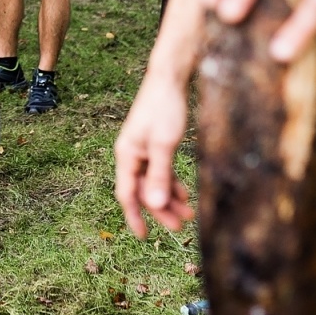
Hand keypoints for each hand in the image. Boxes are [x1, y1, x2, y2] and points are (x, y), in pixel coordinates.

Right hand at [114, 72, 194, 237]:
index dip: (134, 216)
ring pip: (154, 182)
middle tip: (180, 227)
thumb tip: (154, 204)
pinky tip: (185, 194)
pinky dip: (172, 183)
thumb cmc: (165, 109)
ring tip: (189, 213)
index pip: (126, 193)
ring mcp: (143, 149)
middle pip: (142, 190)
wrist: (169, 79)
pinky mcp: (155, 144)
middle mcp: (131, 154)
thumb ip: (159, 175)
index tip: (144, 236)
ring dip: (169, 198)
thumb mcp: (164, 145)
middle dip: (160, 209)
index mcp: (127, 155)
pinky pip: (161, 171)